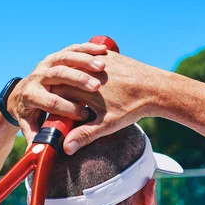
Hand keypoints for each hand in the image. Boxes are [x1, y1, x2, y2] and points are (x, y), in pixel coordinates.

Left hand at [6, 42, 107, 142]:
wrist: (19, 94)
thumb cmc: (27, 112)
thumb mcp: (29, 125)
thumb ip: (36, 137)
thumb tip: (38, 154)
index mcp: (30, 94)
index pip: (51, 100)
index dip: (68, 107)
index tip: (84, 115)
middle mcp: (38, 74)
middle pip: (60, 73)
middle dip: (79, 79)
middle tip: (97, 87)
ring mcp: (47, 61)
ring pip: (68, 57)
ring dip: (84, 61)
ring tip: (102, 69)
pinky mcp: (57, 55)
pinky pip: (74, 48)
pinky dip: (88, 48)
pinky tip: (103, 52)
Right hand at [50, 51, 165, 154]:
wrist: (155, 88)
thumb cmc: (131, 108)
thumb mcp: (107, 125)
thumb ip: (84, 135)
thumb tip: (66, 148)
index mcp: (85, 90)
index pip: (58, 91)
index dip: (52, 100)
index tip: (49, 109)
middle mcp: (89, 72)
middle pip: (64, 76)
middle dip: (58, 86)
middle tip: (55, 95)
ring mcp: (98, 61)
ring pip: (75, 64)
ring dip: (69, 72)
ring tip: (67, 83)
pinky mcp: (107, 55)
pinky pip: (88, 57)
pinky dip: (82, 63)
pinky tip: (81, 70)